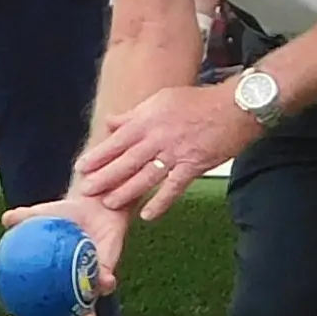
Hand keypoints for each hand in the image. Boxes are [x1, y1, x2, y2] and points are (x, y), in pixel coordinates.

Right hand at [0, 193, 130, 315]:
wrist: (93, 205)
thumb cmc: (63, 215)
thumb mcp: (41, 214)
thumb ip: (24, 218)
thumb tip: (7, 219)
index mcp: (45, 282)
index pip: (29, 309)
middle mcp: (65, 289)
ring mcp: (86, 285)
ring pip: (86, 309)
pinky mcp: (106, 275)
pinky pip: (105, 283)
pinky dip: (105, 284)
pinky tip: (105, 280)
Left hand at [74, 82, 261, 221]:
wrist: (235, 107)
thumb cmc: (199, 102)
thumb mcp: (161, 100)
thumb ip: (135, 114)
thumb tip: (111, 123)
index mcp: (149, 119)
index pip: (117, 140)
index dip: (98, 155)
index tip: (81, 166)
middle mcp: (159, 137)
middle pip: (126, 160)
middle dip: (104, 176)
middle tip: (86, 190)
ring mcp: (176, 153)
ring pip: (145, 176)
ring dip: (126, 191)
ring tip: (109, 203)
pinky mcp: (194, 165)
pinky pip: (174, 187)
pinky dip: (160, 202)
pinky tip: (148, 215)